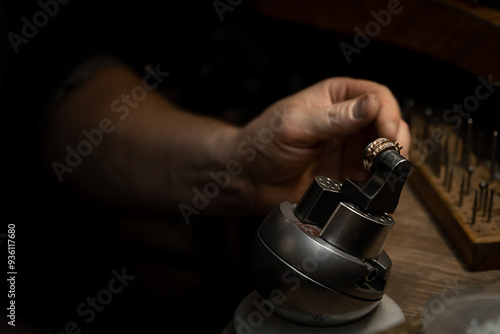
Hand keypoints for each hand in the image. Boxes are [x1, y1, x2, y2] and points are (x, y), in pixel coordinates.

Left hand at [234, 77, 410, 212]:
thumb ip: (333, 118)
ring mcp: (350, 149)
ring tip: (378, 172)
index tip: (387, 133)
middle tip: (386, 156)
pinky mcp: (349, 175)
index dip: (388, 113)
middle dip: (394, 139)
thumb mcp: (294, 125)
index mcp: (336, 97)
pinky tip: (370, 185)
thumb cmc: (263, 143)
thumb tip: (371, 105)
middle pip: (389, 123)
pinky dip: (379, 181)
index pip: (376, 96)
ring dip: (389, 162)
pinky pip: (375, 177)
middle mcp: (348, 121)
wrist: (249, 179)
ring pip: (386, 151)